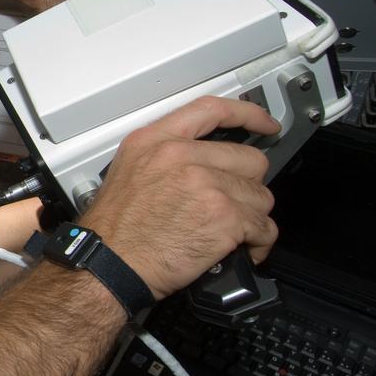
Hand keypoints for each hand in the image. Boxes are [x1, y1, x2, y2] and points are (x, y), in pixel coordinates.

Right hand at [79, 96, 281, 300]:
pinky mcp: (224, 217)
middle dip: (246, 186)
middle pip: (249, 160)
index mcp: (155, 141)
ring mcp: (206, 185)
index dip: (248, 114)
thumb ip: (164, 155)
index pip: (211, 110)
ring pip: (261, 196)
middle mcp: (181, 157)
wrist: (109, 264)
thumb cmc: (114, 231)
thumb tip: (203, 160)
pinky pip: (264, 228)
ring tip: (229, 233)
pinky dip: (258, 244)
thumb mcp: (128, 171)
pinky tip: (241, 251)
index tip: (266, 124)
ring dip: (251, 218)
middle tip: (231, 205)